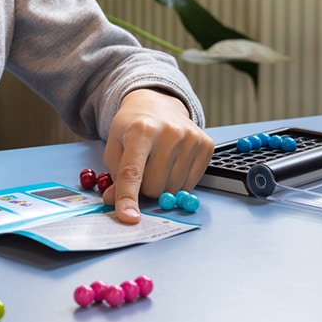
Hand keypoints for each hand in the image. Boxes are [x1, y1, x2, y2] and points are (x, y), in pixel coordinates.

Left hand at [101, 89, 213, 223]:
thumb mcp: (115, 146)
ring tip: (158, 163)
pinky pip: (191, 184)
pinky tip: (173, 163)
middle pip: (154, 186)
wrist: (158, 104)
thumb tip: (115, 202)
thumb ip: (114, 176)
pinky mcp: (206, 145)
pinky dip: (178, 181)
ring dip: (162, 185)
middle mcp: (169, 132)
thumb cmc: (133, 127)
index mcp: (140, 130)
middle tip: (144, 169)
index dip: (128, 197)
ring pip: (173, 189)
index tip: (129, 218)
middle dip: (145, 187)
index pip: (132, 172)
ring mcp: (190, 138)